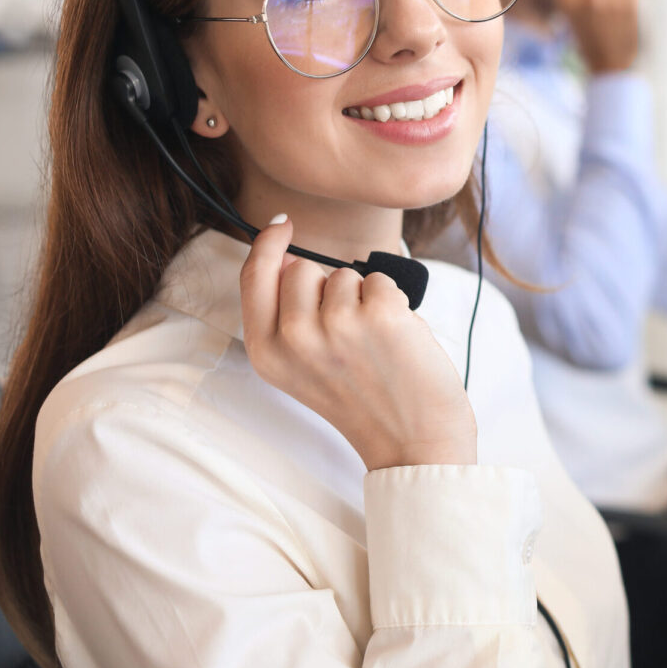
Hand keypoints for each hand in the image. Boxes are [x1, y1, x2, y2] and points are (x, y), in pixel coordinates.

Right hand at [240, 217, 476, 469]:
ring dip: (364, 299)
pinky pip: (382, 281)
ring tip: (374, 344)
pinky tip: (395, 340)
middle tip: (348, 334)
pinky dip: (393, 303)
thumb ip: (287, 318)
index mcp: (267, 354)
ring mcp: (337, 326)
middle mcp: (294, 339)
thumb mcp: (303, 369)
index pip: (253, 278)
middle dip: (327, 287)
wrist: (413, 443)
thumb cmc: (364, 401)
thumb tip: (287, 257)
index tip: (281, 224)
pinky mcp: (381, 316)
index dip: (266, 245)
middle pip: (301, 268)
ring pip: (346, 274)